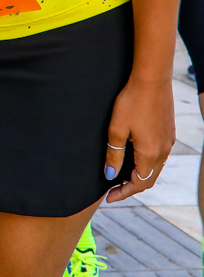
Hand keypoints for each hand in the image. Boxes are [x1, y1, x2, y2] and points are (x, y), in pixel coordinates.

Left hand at [103, 77, 174, 201]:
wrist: (151, 79)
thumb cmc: (131, 102)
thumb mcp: (116, 129)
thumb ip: (113, 155)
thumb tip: (110, 176)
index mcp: (151, 154)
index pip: (139, 184)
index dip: (123, 193)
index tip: (107, 197)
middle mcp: (163, 151)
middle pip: (148, 179)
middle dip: (130, 188)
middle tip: (111, 191)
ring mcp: (168, 142)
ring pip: (154, 169)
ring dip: (138, 176)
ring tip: (119, 177)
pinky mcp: (168, 133)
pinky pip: (158, 157)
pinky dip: (145, 164)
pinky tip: (132, 159)